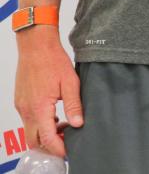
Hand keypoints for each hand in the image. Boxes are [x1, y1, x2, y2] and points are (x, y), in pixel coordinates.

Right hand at [14, 33, 82, 157]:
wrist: (36, 47)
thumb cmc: (53, 61)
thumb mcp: (70, 82)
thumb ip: (74, 105)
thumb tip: (78, 124)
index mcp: (39, 108)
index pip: (46, 138)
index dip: (58, 147)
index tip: (68, 150)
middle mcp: (27, 110)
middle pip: (34, 140)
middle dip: (49, 146)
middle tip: (66, 142)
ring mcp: (22, 106)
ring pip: (30, 131)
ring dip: (45, 135)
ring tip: (64, 127)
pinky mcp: (21, 101)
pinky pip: (28, 120)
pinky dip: (40, 125)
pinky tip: (56, 117)